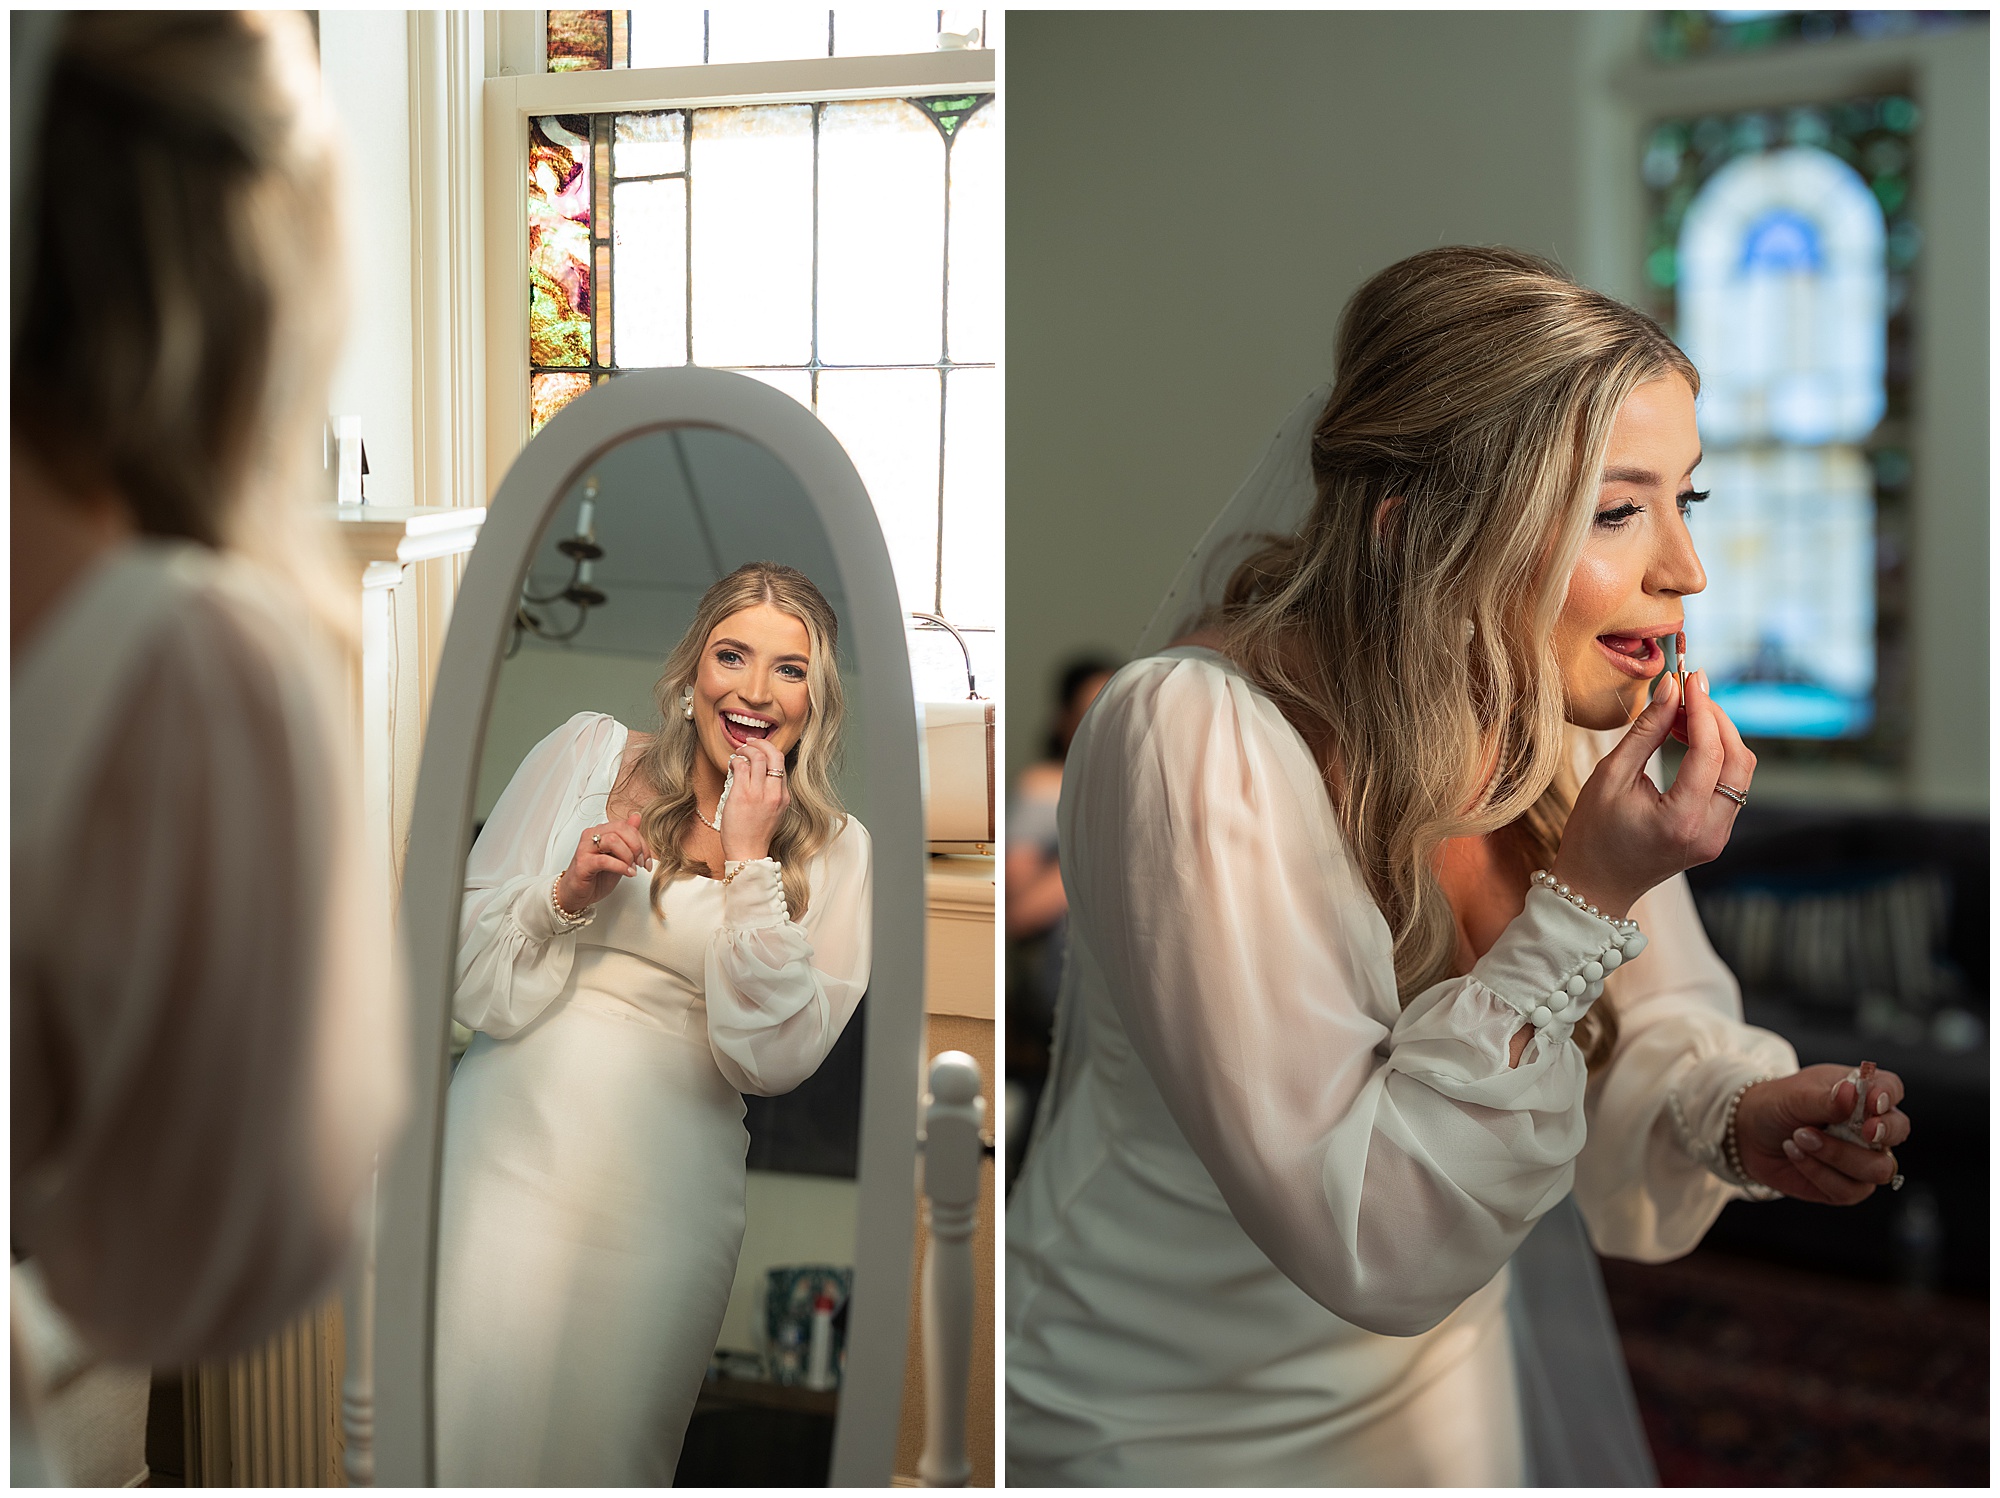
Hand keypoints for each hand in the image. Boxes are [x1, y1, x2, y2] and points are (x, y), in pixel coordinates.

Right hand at [555, 812, 652, 913]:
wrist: (577, 894)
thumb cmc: (596, 876)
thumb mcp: (618, 856)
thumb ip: (627, 837)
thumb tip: (636, 817)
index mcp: (600, 831)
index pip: (626, 826)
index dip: (641, 842)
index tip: (647, 858)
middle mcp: (591, 836)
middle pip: (620, 829)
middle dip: (636, 846)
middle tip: (641, 862)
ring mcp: (585, 848)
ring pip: (613, 840)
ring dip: (628, 856)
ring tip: (633, 868)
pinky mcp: (582, 863)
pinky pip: (605, 860)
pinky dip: (621, 867)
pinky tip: (628, 873)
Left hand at [719, 737, 789, 862]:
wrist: (747, 852)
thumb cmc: (755, 834)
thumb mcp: (773, 813)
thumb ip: (770, 794)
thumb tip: (758, 775)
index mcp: (783, 797)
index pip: (781, 765)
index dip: (769, 752)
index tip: (759, 750)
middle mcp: (774, 793)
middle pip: (775, 755)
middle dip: (762, 743)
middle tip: (751, 743)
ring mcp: (759, 793)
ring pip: (757, 757)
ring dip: (747, 749)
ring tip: (739, 752)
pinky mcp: (742, 795)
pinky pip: (741, 766)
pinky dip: (735, 760)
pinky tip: (732, 765)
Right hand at [1549, 671, 1755, 917]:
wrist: (1595, 886)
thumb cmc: (1591, 834)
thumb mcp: (1610, 777)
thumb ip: (1645, 731)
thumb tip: (1670, 689)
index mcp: (1681, 820)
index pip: (1709, 752)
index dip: (1703, 709)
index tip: (1690, 677)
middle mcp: (1710, 832)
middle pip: (1738, 760)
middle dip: (1717, 719)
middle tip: (1688, 692)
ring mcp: (1719, 837)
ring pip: (1741, 772)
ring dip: (1718, 736)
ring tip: (1680, 715)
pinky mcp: (1718, 835)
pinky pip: (1730, 786)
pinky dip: (1715, 756)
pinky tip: (1686, 739)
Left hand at [1733, 1063, 1909, 1203]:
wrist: (1748, 1134)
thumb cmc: (1776, 1105)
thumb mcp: (1794, 1095)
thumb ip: (1825, 1098)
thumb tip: (1851, 1094)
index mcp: (1861, 1094)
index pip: (1892, 1090)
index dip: (1888, 1096)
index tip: (1873, 1103)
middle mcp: (1869, 1128)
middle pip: (1899, 1131)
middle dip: (1883, 1133)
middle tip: (1861, 1130)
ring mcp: (1861, 1159)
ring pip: (1878, 1168)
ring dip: (1839, 1155)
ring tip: (1800, 1137)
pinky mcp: (1846, 1187)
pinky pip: (1849, 1190)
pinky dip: (1819, 1173)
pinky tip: (1795, 1154)